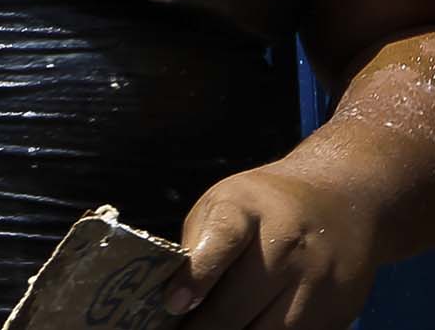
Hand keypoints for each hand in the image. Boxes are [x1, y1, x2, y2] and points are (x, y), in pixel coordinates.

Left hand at [171, 163, 381, 329]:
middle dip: (205, 325)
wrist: (342, 199)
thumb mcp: (224, 203)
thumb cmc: (266, 207)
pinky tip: (250, 329)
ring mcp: (317, 281)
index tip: (173, 303)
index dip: (196, 276)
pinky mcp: (338, 310)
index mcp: (247, 210)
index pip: (222, 241)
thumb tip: (177, 296)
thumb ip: (198, 244)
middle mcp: (286, 246)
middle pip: (239, 303)